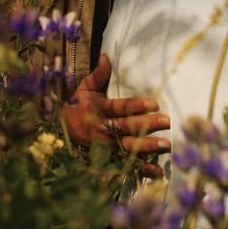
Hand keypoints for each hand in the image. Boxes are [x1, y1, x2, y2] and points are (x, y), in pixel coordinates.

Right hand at [61, 55, 170, 178]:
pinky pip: (126, 164)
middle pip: (127, 127)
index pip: (119, 107)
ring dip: (147, 147)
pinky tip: (157, 172)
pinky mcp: (108, 158)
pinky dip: (141, 169)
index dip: (135, 106)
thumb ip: (98, 75)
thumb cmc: (77, 105)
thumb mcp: (85, 88)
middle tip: (167, 121)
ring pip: (128, 146)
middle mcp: (102, 129)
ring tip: (166, 144)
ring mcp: (105, 146)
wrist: (59, 131)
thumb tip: (106, 56)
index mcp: (98, 109)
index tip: (154, 103)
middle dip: (147, 125)